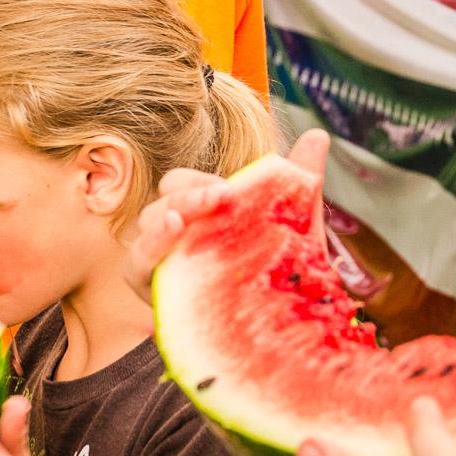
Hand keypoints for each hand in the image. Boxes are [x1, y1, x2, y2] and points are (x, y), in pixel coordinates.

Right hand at [123, 129, 330, 303]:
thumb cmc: (276, 267)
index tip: (226, 190)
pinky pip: (138, 275)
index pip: (177, 185)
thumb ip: (299, 180)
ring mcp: (161, 268)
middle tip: (218, 199)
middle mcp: (171, 237)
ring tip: (177, 224)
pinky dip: (149, 260)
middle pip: (157, 208)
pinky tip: (169, 256)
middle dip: (184, 201)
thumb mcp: (291, 223)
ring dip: (157, 231)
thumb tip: (318, 134)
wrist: (283, 322)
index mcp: (195, 214)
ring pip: (141, 242)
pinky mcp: (157, 297)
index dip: (195, 184)